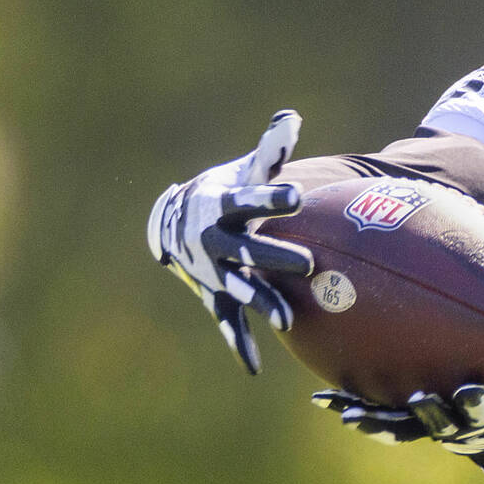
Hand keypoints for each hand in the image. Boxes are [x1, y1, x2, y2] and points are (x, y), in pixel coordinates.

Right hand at [147, 110, 314, 372]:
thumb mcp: (245, 169)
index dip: (271, 197)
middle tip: (308, 262)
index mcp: (224, 206)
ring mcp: (213, 271)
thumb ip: (271, 148)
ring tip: (288, 319)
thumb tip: (291, 117)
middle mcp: (216, 241)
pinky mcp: (214, 294)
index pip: (250, 198)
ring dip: (262, 302)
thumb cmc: (227, 191)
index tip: (296, 195)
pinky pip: (226, 321)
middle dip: (276, 257)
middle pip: (248, 249)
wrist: (175, 221)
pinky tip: (253, 366)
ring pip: (239, 288)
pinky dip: (239, 343)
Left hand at [314, 308, 483, 453]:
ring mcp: (421, 423)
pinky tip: (322, 398)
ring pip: (395, 425)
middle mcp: (450, 418)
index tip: (470, 390)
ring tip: (344, 412)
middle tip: (411, 401)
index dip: (474, 401)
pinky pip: (371, 412)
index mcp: (481, 403)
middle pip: (435, 423)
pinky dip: (348, 404)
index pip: (480, 404)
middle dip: (422, 416)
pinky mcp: (397, 418)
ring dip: (371, 418)